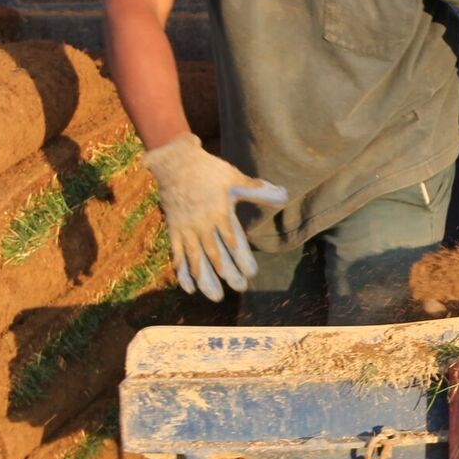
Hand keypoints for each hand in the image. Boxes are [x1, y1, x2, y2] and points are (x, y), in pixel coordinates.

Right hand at [142, 134, 287, 301]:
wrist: (175, 162)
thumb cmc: (209, 170)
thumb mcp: (235, 177)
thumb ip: (258, 190)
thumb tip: (284, 195)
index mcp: (220, 212)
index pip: (233, 241)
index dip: (242, 258)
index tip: (251, 273)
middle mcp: (203, 224)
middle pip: (216, 255)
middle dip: (228, 274)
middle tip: (240, 288)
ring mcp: (187, 229)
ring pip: (196, 259)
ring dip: (206, 279)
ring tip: (216, 297)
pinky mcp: (175, 230)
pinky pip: (177, 254)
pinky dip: (182, 272)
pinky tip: (189, 288)